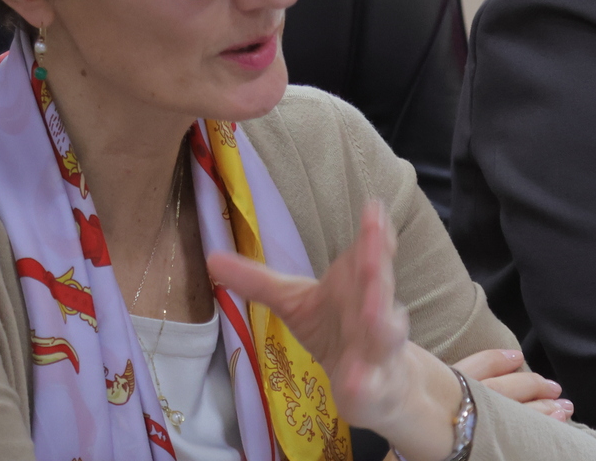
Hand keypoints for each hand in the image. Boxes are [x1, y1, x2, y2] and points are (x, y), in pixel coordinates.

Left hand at [207, 201, 571, 456]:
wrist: (382, 384)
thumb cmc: (337, 331)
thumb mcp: (295, 303)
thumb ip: (258, 282)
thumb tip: (210, 258)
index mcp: (358, 285)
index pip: (369, 253)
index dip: (372, 233)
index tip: (373, 208)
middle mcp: (375, 310)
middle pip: (379, 284)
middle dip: (377, 264)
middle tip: (374, 242)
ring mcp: (379, 349)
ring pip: (385, 331)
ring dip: (381, 318)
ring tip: (373, 309)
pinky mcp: (374, 386)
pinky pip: (370, 384)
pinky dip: (364, 382)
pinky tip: (353, 379)